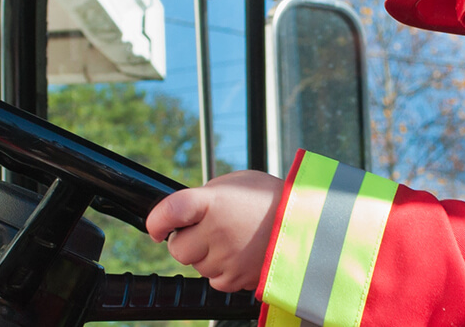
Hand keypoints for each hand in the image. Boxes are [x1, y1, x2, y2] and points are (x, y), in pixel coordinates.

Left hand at [146, 170, 283, 291]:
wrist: (310, 223)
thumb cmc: (272, 200)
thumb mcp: (235, 184)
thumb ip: (205, 199)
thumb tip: (182, 217)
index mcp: (214, 202)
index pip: (171, 212)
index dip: (156, 221)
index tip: (155, 227)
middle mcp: (218, 231)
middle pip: (177, 248)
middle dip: (186, 240)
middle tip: (206, 230)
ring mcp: (228, 258)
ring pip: (197, 266)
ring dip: (207, 256)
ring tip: (233, 239)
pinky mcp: (238, 278)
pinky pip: (215, 280)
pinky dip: (222, 270)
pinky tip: (240, 254)